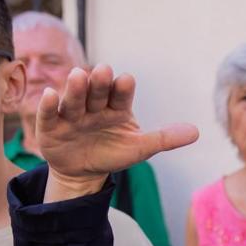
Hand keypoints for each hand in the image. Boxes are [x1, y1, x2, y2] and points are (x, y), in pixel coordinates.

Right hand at [36, 65, 197, 199]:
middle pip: (97, 92)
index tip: (127, 81)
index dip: (123, 88)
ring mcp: (72, 114)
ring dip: (75, 88)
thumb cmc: (113, 154)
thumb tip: (197, 132)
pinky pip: (49, 114)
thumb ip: (165, 138)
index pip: (120, 94)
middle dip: (99, 83)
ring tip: (78, 76)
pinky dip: (48, 106)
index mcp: (116, 107)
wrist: (85, 174)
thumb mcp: (140, 148)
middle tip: (103, 71)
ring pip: (74, 99)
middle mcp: (94, 106)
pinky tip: (49, 95)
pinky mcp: (52, 127)